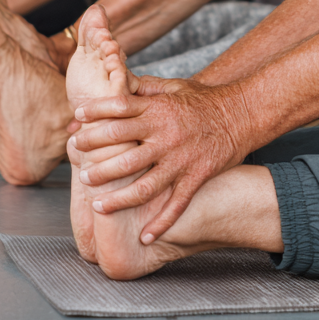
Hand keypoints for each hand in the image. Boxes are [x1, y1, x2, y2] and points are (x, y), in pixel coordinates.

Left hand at [68, 79, 252, 243]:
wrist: (242, 113)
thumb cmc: (204, 99)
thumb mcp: (174, 86)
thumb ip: (145, 88)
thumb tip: (115, 83)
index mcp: (158, 110)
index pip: (119, 110)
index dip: (95, 114)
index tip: (76, 121)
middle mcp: (165, 134)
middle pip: (122, 150)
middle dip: (95, 160)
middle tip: (79, 170)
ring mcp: (180, 158)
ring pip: (142, 185)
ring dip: (117, 198)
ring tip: (98, 205)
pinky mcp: (196, 176)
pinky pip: (176, 205)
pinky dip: (161, 223)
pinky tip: (145, 236)